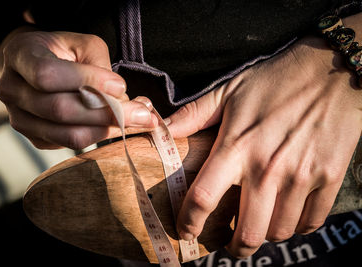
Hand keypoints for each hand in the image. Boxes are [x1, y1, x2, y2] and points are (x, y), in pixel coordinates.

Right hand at [0, 30, 156, 148]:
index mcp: (21, 56)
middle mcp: (12, 90)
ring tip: (139, 121)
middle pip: (60, 110)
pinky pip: (71, 145)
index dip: (87, 81)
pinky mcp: (36, 138)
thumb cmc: (63, 52)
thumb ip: (99, 65)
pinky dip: (100, 137)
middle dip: (108, 112)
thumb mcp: (82, 44)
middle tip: (144, 113)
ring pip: (68, 134)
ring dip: (109, 129)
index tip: (121, 85)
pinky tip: (119, 126)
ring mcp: (21, 119)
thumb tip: (123, 99)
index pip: (48, 74)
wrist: (35, 68)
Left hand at [167, 36, 361, 256]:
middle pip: (247, 233)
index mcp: (236, 147)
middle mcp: (267, 168)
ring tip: (260, 224)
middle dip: (235, 247)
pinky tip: (289, 215)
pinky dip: (299, 226)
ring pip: (279, 231)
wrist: (331, 70)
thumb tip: (160, 129)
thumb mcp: (229, 91)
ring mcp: (300, 175)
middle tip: (231, 243)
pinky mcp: (329, 177)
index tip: (187, 230)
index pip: (203, 197)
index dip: (190, 222)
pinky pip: (312, 221)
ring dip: (266, 235)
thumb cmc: (274, 81)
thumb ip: (193, 115)